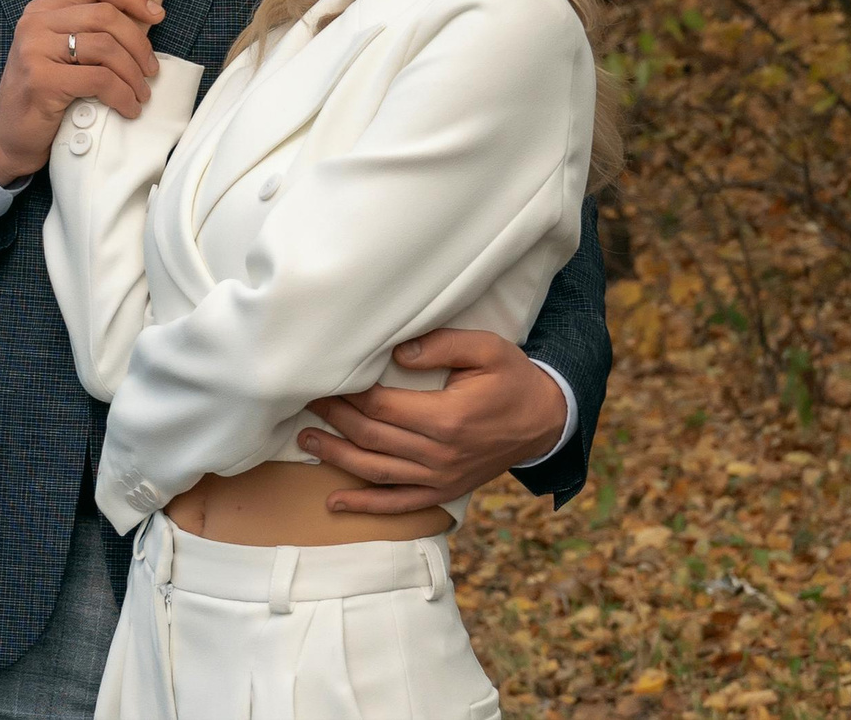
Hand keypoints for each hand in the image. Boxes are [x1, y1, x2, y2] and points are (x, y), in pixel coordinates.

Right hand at [0, 0, 165, 186]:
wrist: (9, 135)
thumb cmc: (44, 94)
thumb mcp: (60, 52)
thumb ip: (88, 30)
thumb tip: (143, 20)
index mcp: (42, 9)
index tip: (157, 16)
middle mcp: (35, 23)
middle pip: (105, 15)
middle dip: (139, 44)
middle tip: (150, 70)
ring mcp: (35, 50)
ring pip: (106, 47)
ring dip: (133, 74)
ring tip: (140, 94)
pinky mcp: (41, 80)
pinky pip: (99, 79)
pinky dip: (122, 95)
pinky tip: (127, 108)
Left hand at [294, 329, 567, 514]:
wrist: (545, 421)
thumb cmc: (512, 379)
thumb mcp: (487, 349)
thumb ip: (440, 346)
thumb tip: (396, 353)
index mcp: (447, 417)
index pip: (382, 406)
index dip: (349, 394)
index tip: (324, 379)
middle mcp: (439, 453)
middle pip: (372, 437)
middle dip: (335, 419)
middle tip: (305, 402)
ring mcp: (440, 477)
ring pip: (376, 471)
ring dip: (337, 457)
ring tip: (306, 440)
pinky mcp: (444, 491)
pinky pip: (399, 504)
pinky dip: (365, 505)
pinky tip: (335, 503)